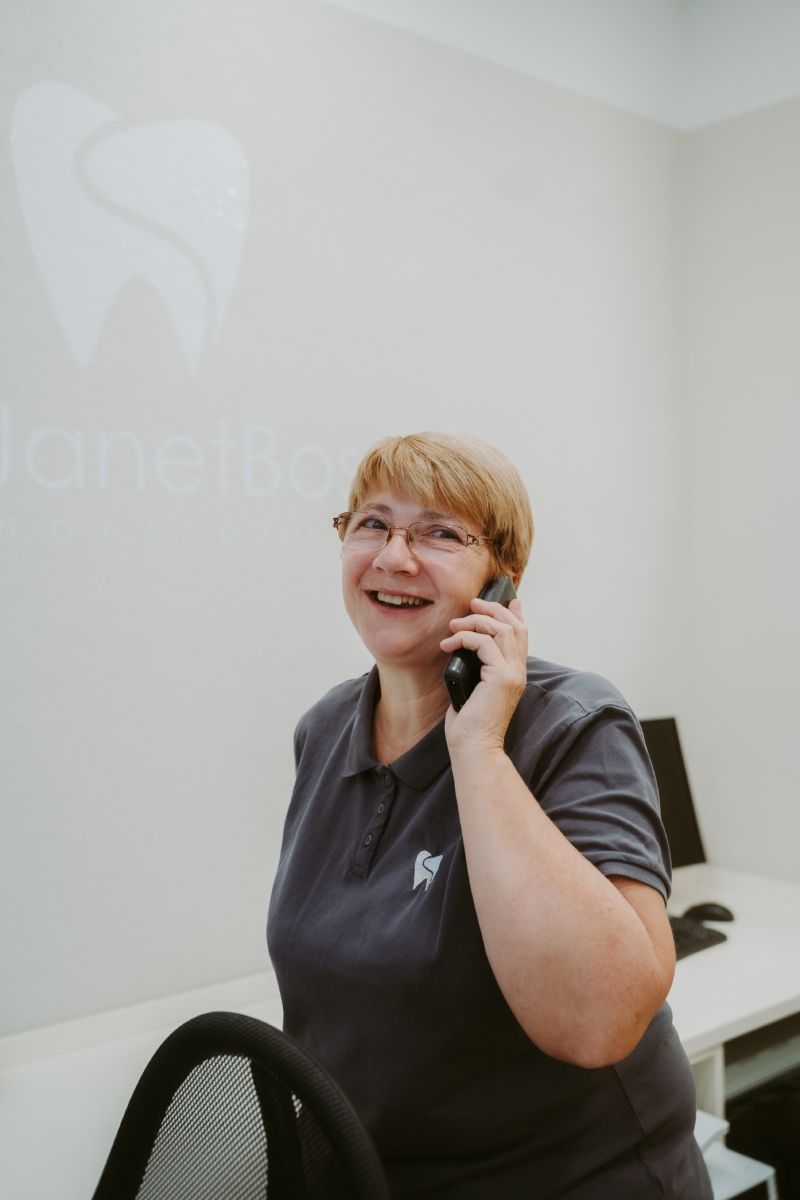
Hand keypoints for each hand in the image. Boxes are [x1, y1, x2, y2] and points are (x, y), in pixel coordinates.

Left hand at [440, 596, 527, 753]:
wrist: (473, 748)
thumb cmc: (469, 723)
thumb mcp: (474, 687)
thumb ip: (477, 667)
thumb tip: (464, 645)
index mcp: (514, 673)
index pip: (521, 635)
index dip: (516, 613)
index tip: (509, 599)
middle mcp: (518, 671)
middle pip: (515, 626)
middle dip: (493, 609)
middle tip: (472, 603)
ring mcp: (512, 674)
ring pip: (502, 629)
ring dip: (476, 621)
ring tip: (454, 624)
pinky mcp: (501, 677)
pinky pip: (484, 643)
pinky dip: (464, 638)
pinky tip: (448, 645)